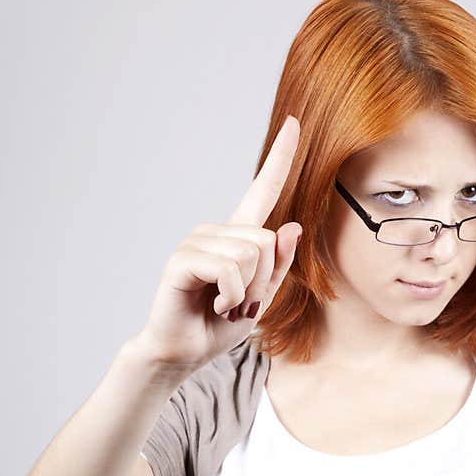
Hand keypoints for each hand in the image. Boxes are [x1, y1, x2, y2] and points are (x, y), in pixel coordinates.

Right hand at [134, 114, 303, 371]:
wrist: (183, 352)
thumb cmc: (218, 325)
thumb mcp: (261, 299)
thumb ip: (277, 266)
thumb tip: (290, 227)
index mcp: (238, 237)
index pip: (263, 189)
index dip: (280, 157)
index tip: (293, 123)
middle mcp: (216, 232)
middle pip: (267, 240)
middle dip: (263, 282)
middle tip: (241, 303)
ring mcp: (196, 242)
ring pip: (250, 256)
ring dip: (247, 293)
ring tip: (225, 305)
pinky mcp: (182, 259)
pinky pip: (227, 270)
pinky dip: (230, 296)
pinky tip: (214, 305)